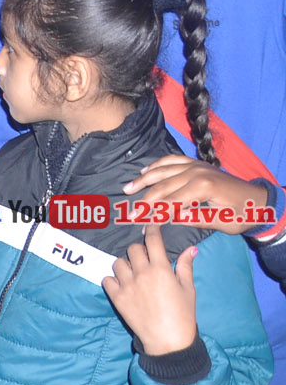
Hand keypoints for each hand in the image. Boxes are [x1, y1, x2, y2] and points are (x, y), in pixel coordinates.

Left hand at [104, 223, 198, 355]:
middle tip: (144, 259)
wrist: (168, 340)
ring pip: (118, 263)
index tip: (150, 226)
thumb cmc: (183, 314)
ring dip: (125, 265)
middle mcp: (142, 273)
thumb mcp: (188, 289)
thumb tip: (191, 249)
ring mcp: (127, 285)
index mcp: (161, 269)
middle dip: (139, 250)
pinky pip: (107, 280)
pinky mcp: (116, 297)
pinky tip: (122, 285)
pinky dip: (112, 280)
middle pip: (133, 249)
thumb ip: (186, 266)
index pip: (152, 241)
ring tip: (133, 274)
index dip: (151, 230)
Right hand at [126, 155, 274, 235]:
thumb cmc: (242, 214)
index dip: (154, 214)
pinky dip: (157, 165)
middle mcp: (196, 172)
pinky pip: (172, 160)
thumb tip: (168, 218)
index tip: (140, 224)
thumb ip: (194, 218)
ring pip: (163, 171)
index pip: (171, 202)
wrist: (258, 199)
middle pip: (162, 187)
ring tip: (127, 188)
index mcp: (203, 187)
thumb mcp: (221, 222)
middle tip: (128, 213)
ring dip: (143, 180)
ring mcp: (195, 165)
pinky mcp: (196, 163)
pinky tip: (145, 171)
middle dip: (144, 201)